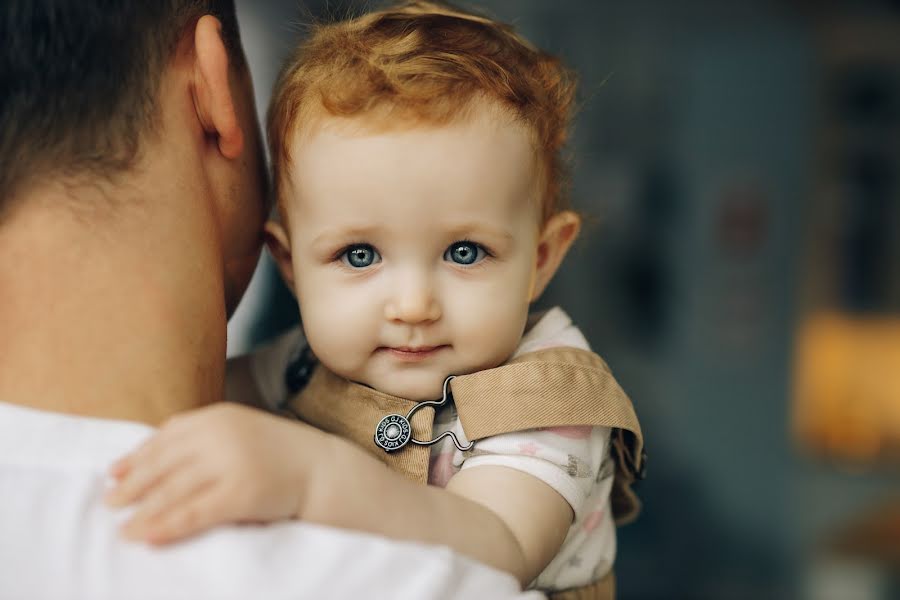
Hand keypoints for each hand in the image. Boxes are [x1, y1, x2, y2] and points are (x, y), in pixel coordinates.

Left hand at [105, 403, 325, 543]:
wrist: (324, 469)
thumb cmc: (278, 454)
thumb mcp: (239, 431)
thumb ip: (203, 437)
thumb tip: (151, 456)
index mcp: (218, 416)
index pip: (166, 436)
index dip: (137, 455)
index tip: (114, 473)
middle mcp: (221, 435)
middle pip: (163, 463)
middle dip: (132, 485)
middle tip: (109, 504)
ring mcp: (231, 463)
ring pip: (173, 491)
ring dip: (143, 512)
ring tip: (123, 529)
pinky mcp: (241, 493)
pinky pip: (195, 513)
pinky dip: (168, 526)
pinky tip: (149, 537)